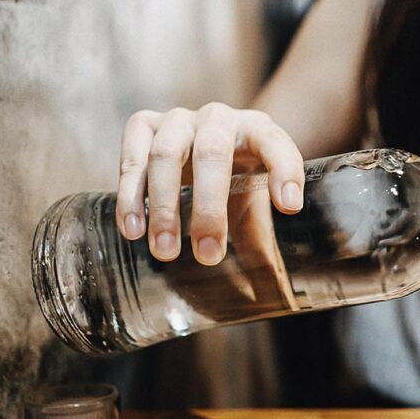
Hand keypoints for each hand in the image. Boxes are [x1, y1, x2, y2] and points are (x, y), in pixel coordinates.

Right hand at [116, 103, 304, 264]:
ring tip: (164, 251)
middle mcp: (218, 119)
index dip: (285, 171)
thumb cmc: (233, 179)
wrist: (201, 147)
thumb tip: (274, 299)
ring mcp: (179, 118)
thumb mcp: (254, 204)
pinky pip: (132, 154)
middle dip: (209, 208)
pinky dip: (130, 194)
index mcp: (257, 131)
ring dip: (164, 206)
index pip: (275, 143)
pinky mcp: (144, 124)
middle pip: (212, 154)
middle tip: (207, 255)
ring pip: (166, 154)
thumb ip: (262, 241)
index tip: (289, 207)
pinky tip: (132, 229)